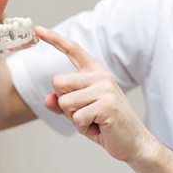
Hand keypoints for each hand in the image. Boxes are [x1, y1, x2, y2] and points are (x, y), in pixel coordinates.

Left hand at [35, 26, 153, 162]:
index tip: (38, 30)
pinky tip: (99, 128)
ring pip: (65, 102)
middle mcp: (101, 76)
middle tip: (86, 113)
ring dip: (74, 118)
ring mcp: (105, 89)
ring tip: (94, 121)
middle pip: (58, 82)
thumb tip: (48, 99)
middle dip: (65, 103)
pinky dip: (84, 128)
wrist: (134, 142)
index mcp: (96, 74)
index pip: (73, 50)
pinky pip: (77, 117)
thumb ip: (63, 103)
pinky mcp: (107, 104)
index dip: (55, 39)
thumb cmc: (107, 126)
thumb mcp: (81, 112)